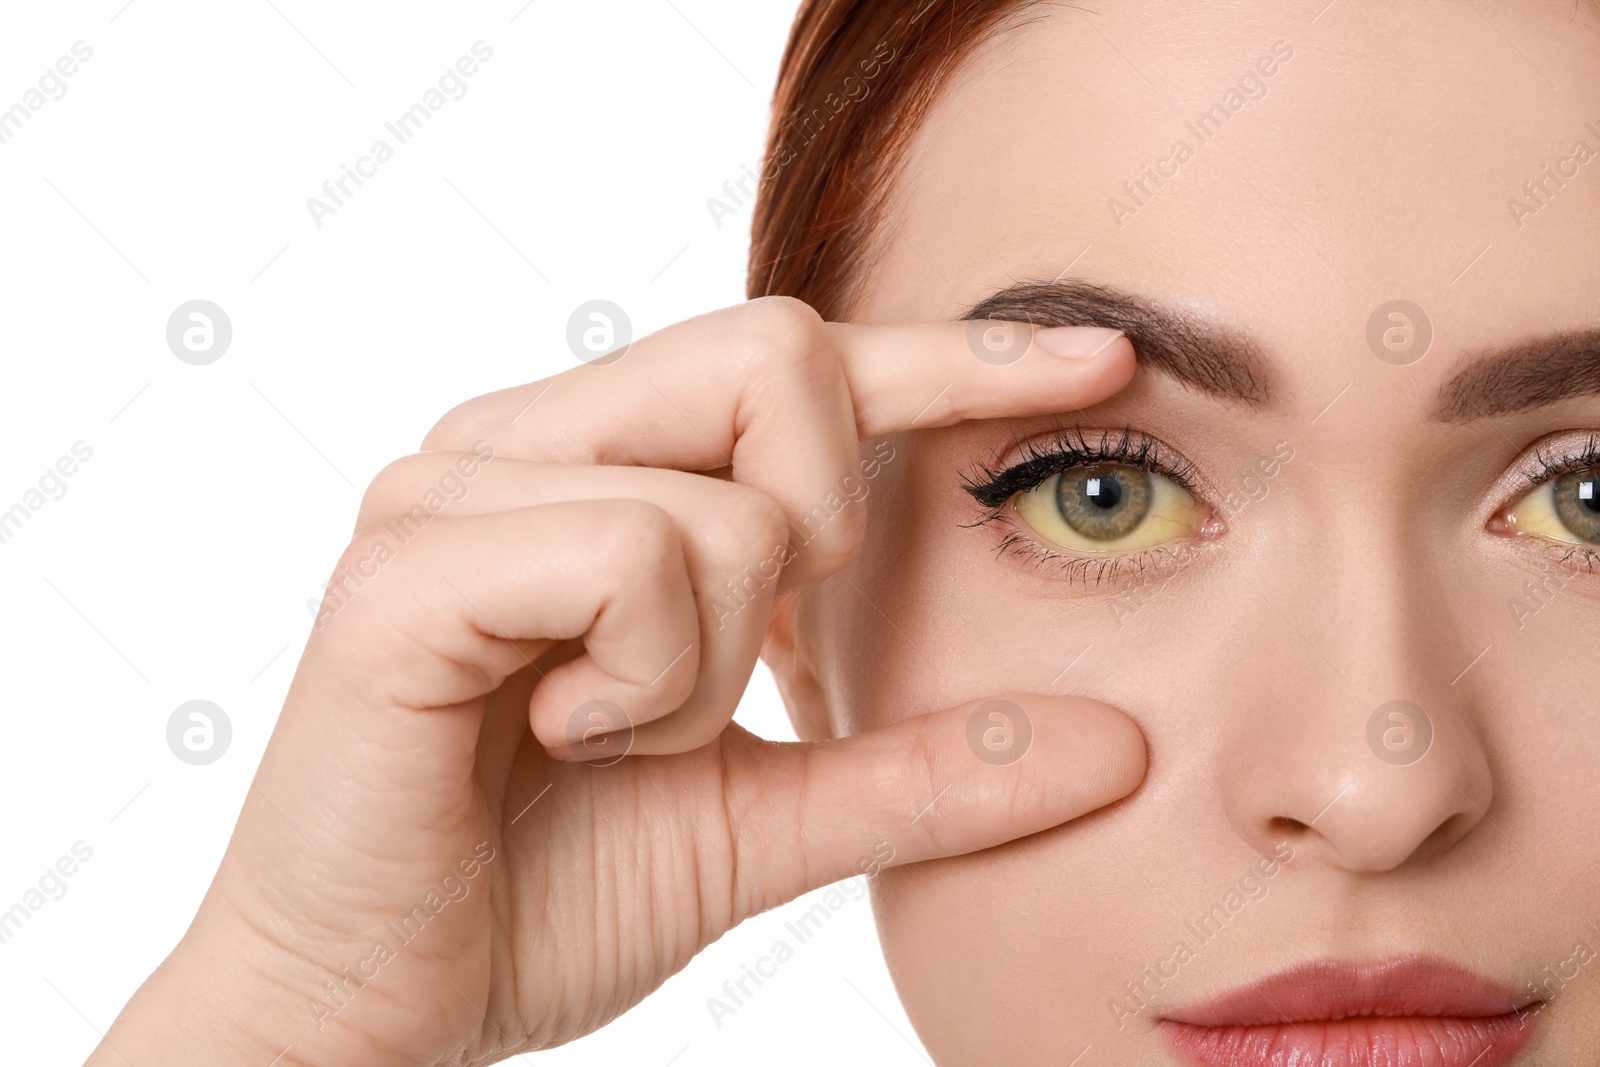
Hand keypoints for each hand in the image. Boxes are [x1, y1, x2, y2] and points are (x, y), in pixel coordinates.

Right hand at [88, 298, 1145, 1066]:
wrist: (378, 1008)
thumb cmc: (541, 893)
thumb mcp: (766, 819)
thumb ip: (924, 770)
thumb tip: (1116, 746)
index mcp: (594, 471)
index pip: (799, 363)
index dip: (953, 357)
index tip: (1099, 361)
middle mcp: (518, 444)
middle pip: (774, 355)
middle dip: (823, 525)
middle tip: (747, 661)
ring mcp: (450, 491)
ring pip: (722, 497)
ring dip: (715, 659)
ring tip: (613, 733)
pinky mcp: (406, 569)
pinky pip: (629, 557)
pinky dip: (644, 676)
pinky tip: (563, 731)